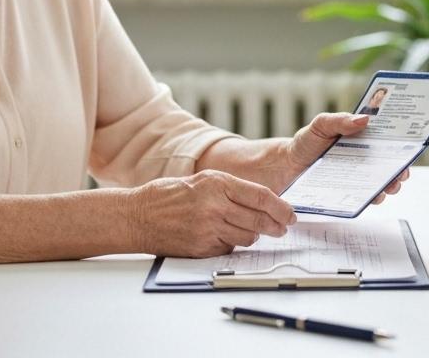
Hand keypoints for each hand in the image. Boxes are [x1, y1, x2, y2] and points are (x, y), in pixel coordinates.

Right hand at [126, 170, 296, 257]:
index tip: (291, 214)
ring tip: (251, 230)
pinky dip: (231, 244)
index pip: (261, 197)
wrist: (137, 216)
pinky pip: (228, 248)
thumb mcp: (203, 180)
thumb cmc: (169, 195)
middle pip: (259, 221)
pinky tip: (225, 236)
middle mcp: (214, 206)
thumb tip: (264, 202)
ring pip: (247, 238)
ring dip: (253, 236)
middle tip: (283, 228)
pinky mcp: (201, 248)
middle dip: (276, 226)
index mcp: (217, 184)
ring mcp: (207, 229)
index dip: (281, 208)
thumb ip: (232, 189)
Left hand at [282, 113, 409, 204]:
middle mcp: (364, 161)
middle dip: (400, 171)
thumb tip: (365, 119)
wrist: (285, 167)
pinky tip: (371, 198)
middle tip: (400, 174)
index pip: (388, 144)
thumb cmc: (305, 143)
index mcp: (362, 141)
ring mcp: (357, 179)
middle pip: (390, 167)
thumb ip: (340, 120)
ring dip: (389, 187)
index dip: (402, 147)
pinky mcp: (348, 195)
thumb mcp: (321, 125)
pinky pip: (364, 199)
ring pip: (382, 185)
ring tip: (387, 188)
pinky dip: (371, 199)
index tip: (409, 151)